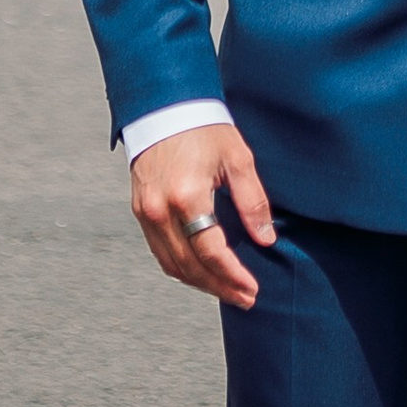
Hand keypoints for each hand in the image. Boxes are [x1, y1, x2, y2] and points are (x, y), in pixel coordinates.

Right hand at [131, 122, 275, 310]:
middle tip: (245, 299)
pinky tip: (202, 272)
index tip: (253, 289)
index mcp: (187, 196)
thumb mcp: (238, 159)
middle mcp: (161, 209)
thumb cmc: (205, 128)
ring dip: (200, 283)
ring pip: (171, 264)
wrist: (165, 107)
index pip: (211, 252)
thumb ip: (252, 201)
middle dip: (219, 287)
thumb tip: (266, 239)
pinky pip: (159, 251)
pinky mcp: (140, 210)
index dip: (233, 276)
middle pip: (190, 265)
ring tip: (228, 291)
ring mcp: (146, 212)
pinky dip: (181, 267)